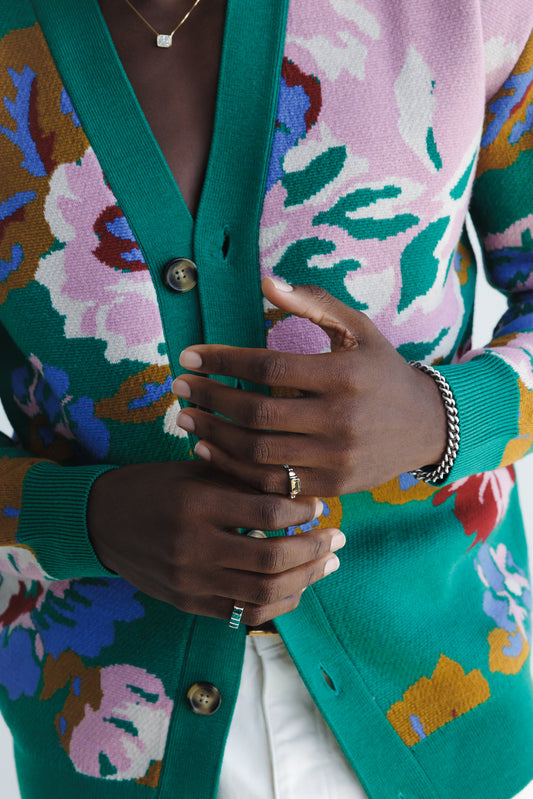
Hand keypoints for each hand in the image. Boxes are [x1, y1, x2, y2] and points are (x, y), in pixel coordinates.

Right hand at [87, 460, 344, 623]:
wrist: (101, 522)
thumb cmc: (154, 486)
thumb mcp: (193, 469)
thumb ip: (241, 476)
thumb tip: (298, 485)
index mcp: (196, 504)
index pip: (267, 511)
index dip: (302, 510)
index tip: (318, 505)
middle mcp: (193, 547)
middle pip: (272, 558)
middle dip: (314, 549)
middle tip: (338, 537)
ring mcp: (190, 581)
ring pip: (264, 592)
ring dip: (305, 579)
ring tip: (328, 563)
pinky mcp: (188, 603)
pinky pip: (244, 614)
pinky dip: (279, 603)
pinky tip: (299, 587)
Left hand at [172, 279, 446, 495]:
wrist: (425, 425)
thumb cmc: (381, 370)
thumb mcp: (358, 328)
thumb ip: (314, 303)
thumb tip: (266, 282)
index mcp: (344, 375)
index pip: (268, 368)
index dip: (222, 361)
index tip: (189, 356)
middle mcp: (340, 419)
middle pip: (257, 413)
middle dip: (209, 398)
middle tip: (177, 387)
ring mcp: (336, 458)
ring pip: (259, 452)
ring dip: (213, 434)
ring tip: (185, 417)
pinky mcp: (333, 486)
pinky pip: (273, 482)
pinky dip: (235, 469)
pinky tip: (209, 449)